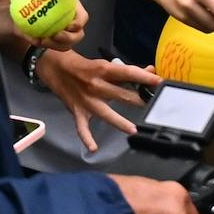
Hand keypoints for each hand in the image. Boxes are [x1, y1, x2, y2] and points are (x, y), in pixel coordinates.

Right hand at [39, 48, 159, 151]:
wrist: (54, 67)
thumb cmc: (85, 66)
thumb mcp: (105, 64)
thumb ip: (127, 71)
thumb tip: (151, 71)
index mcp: (104, 70)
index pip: (128, 73)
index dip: (144, 78)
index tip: (160, 81)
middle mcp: (95, 85)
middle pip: (121, 94)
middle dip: (139, 100)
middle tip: (155, 106)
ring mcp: (86, 100)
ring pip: (105, 112)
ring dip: (119, 122)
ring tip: (133, 130)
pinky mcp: (76, 111)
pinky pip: (81, 127)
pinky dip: (86, 138)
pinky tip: (93, 148)